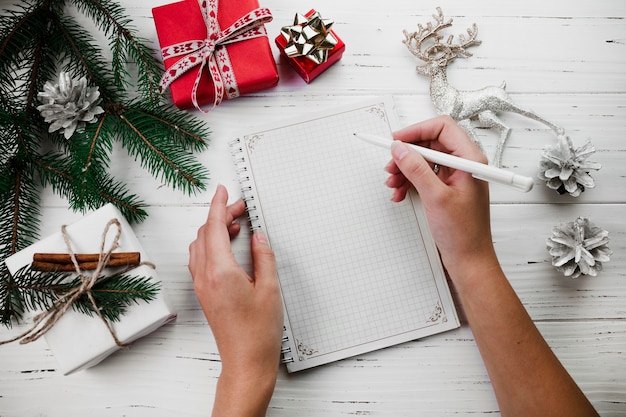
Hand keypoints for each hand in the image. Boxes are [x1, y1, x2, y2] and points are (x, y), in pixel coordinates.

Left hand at [189, 185, 282, 415]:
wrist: (245, 361)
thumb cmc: (258, 331)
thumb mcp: (270, 289)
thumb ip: (264, 257)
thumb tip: (258, 236)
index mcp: (221, 271)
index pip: (213, 227)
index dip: (218, 205)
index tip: (222, 190)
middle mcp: (205, 276)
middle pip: (205, 234)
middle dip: (220, 215)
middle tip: (240, 208)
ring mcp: (202, 286)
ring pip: (200, 246)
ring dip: (214, 230)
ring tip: (236, 225)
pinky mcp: (204, 293)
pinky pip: (200, 259)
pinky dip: (211, 245)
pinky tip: (228, 247)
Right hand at [385, 115, 498, 284]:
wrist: (469, 259)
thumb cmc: (463, 233)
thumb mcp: (435, 196)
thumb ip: (416, 169)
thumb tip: (400, 149)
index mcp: (470, 159)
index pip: (442, 127)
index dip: (417, 130)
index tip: (397, 140)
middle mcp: (464, 164)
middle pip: (430, 143)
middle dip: (407, 154)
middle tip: (391, 166)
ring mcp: (455, 176)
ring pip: (424, 160)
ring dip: (405, 170)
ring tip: (393, 184)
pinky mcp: (446, 188)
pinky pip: (424, 175)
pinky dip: (409, 182)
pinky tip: (400, 194)